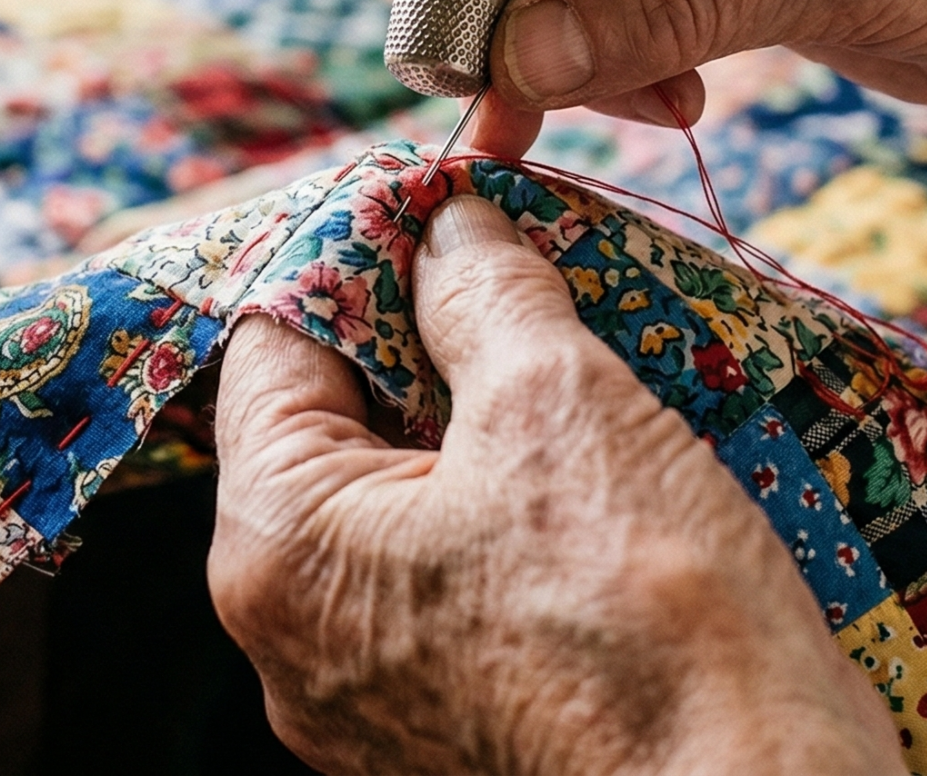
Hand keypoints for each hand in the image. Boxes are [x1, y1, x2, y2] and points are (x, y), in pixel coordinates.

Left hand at [208, 194, 899, 775]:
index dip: (362, 254)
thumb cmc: (650, 615)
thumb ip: (481, 292)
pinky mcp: (451, 732)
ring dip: (479, 428)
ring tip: (576, 361)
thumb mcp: (560, 400)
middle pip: (335, 430)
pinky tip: (597, 474)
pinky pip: (452, 587)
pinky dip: (508, 517)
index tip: (444, 204)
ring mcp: (368, 700)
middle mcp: (291, 639)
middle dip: (428, 341)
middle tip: (523, 272)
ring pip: (400, 510)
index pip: (276, 344)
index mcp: (275, 547)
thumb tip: (447, 226)